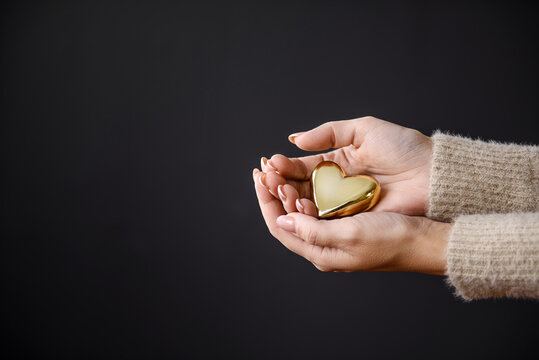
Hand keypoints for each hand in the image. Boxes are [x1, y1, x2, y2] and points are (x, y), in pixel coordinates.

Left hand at [254, 168, 449, 273]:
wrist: (425, 239)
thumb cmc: (392, 239)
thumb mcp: (350, 235)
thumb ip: (312, 230)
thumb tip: (283, 219)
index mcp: (320, 252)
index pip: (280, 226)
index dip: (266, 201)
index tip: (259, 177)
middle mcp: (323, 244)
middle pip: (286, 216)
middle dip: (274, 191)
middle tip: (265, 167)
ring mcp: (334, 233)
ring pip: (300, 209)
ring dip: (288, 187)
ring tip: (279, 168)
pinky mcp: (346, 221)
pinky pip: (317, 204)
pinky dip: (307, 188)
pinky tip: (304, 176)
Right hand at [259, 116, 431, 215]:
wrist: (434, 174)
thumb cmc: (404, 148)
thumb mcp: (364, 129)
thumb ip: (328, 133)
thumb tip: (294, 138)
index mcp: (337, 164)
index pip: (302, 168)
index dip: (284, 166)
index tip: (268, 164)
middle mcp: (336, 186)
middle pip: (300, 187)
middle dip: (281, 183)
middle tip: (267, 179)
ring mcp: (343, 205)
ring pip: (308, 205)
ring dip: (290, 198)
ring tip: (277, 190)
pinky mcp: (353, 221)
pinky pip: (325, 220)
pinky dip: (309, 214)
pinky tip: (296, 205)